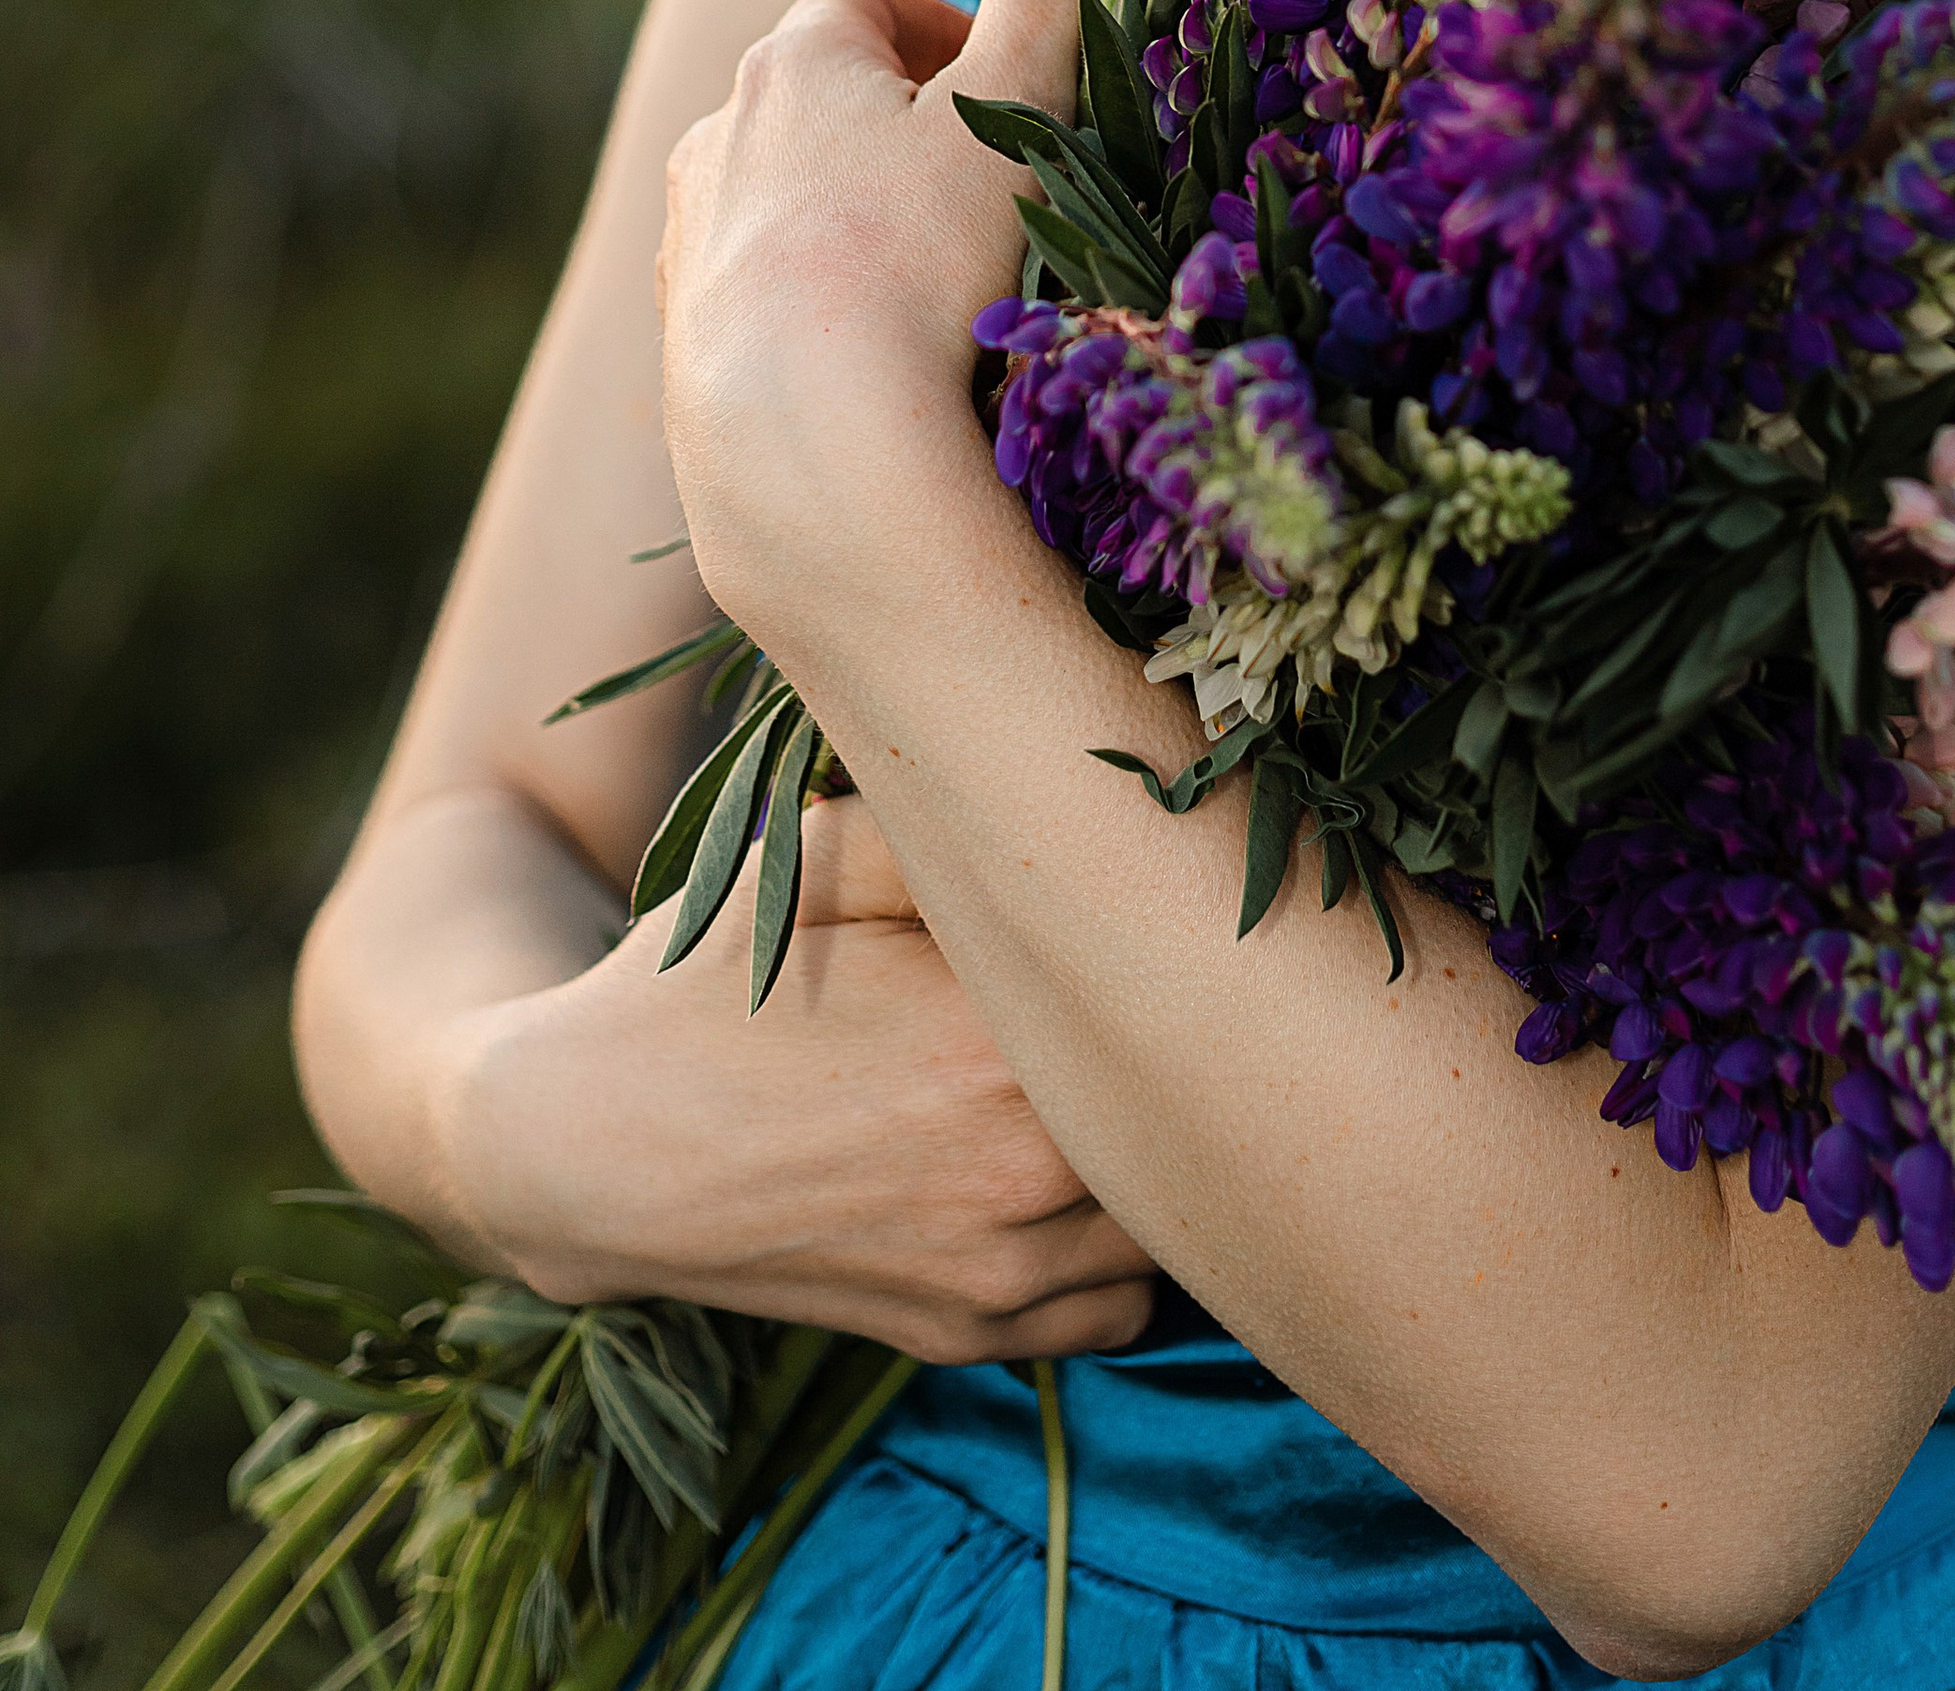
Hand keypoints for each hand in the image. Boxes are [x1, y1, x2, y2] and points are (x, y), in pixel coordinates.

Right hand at [443, 793, 1156, 1354]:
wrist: (590, 1149)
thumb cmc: (709, 986)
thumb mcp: (820, 852)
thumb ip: (960, 820)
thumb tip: (1086, 794)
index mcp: (999, 1046)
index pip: (1166, 1002)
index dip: (1169, 957)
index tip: (1153, 921)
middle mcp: (1020, 1176)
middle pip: (1188, 1120)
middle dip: (1178, 1059)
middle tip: (1150, 999)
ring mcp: (996, 1274)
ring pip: (1166, 1226)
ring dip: (1152, 1163)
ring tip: (1096, 1087)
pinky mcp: (964, 1337)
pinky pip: (1115, 1310)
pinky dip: (1113, 1256)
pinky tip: (1061, 1180)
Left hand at [657, 0, 1093, 654]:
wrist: (810, 447)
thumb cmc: (923, 256)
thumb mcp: (1015, 102)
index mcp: (792, 60)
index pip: (868, 4)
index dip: (947, 33)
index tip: (1010, 88)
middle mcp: (717, 134)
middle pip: (821, 100)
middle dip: (902, 129)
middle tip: (992, 187)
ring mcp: (689, 241)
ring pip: (783, 197)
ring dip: (852, 215)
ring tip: (939, 283)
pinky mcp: (680, 340)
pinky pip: (758, 291)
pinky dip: (815, 302)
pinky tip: (880, 359)